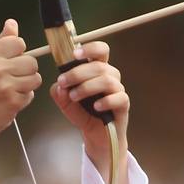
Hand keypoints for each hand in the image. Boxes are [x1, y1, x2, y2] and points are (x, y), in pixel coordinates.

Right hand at [0, 20, 41, 165]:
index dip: (19, 53)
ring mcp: (5, 85)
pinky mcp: (12, 101)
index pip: (18, 42)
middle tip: (11, 80)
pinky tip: (9, 102)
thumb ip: (1, 44)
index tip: (11, 62)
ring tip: (11, 91)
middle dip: (26, 72)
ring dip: (27, 86)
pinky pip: (30, 95)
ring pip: (35, 78)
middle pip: (31, 61)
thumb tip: (12, 23)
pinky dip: (23, 100)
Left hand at [49, 41, 129, 169]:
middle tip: (63, 82)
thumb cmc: (83, 113)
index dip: (90, 48)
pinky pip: (119, 98)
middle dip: (78, 72)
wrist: (95, 135)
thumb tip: (59, 86)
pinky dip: (106, 101)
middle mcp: (110, 77)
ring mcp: (118, 90)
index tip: (74, 54)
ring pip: (107, 80)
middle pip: (99, 66)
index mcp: (98, 70)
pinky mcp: (123, 105)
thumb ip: (59, 92)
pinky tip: (95, 107)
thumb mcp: (65, 102)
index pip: (100, 51)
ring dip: (87, 87)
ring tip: (74, 97)